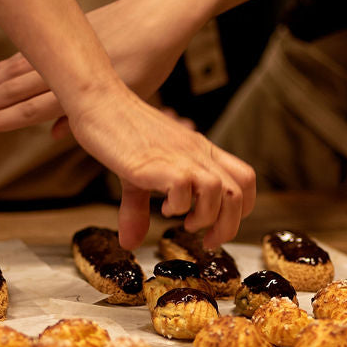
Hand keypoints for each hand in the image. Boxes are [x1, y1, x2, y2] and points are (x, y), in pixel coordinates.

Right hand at [0, 0, 199, 134]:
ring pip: (15, 69)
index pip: (30, 108)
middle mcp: (64, 67)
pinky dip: (5, 64)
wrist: (158, 15)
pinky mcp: (63, 33)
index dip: (0, 119)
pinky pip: (27, 52)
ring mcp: (61, 48)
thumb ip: (88, 116)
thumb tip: (50, 135)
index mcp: (80, 87)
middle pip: (14, 88)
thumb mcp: (127, 96)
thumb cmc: (150, 61)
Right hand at [64, 84, 255, 249]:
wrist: (101, 103)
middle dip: (228, 227)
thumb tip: (129, 243)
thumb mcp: (137, 175)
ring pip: (220, 191)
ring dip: (206, 217)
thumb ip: (138, 209)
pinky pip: (185, 188)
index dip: (241, 209)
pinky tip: (164, 207)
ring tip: (185, 222)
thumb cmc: (120, 133)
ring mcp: (181, 157)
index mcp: (201, 152)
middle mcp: (198, 153)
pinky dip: (178, 207)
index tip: (218, 227)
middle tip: (207, 241)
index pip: (245, 179)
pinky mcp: (159, 162)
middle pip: (238, 193)